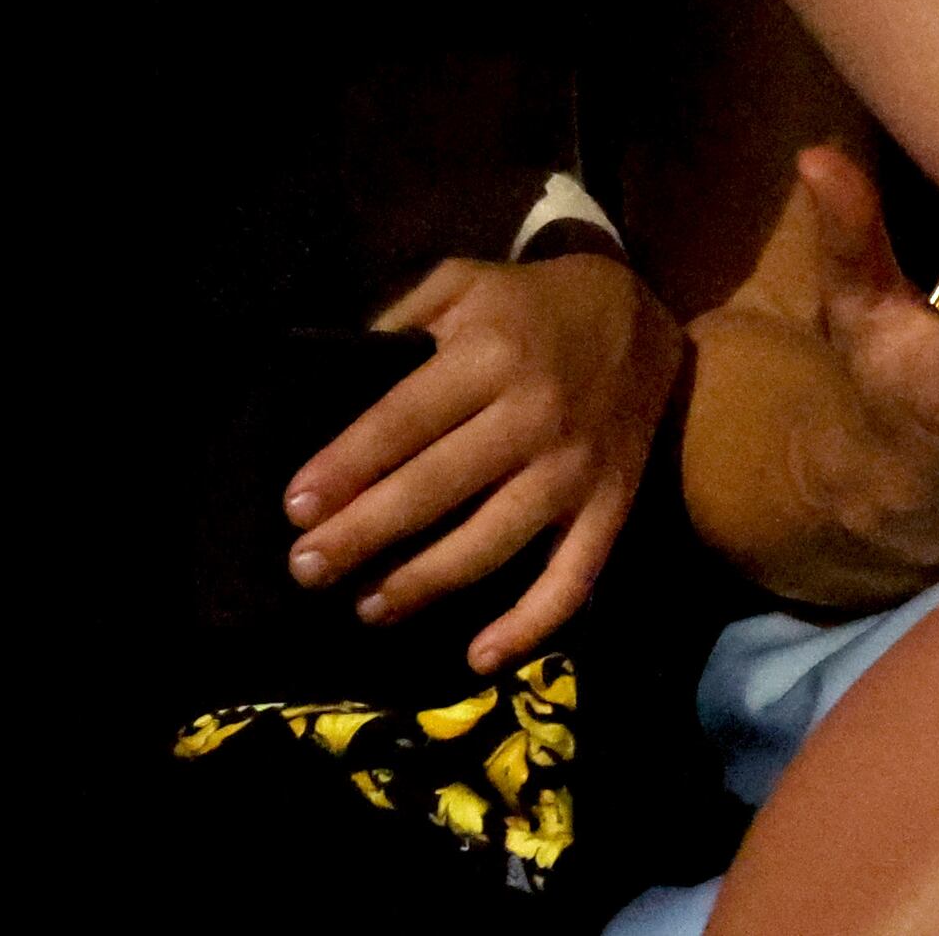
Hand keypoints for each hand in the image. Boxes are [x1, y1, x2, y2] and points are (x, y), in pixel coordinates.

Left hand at [282, 250, 685, 670]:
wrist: (642, 317)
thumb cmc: (532, 304)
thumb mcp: (464, 281)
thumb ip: (400, 318)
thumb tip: (334, 372)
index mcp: (491, 352)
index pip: (404, 420)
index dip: (348, 466)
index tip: (296, 508)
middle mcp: (533, 414)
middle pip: (436, 487)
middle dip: (364, 533)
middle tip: (307, 569)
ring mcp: (576, 468)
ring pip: (492, 541)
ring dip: (424, 582)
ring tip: (367, 608)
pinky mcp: (611, 506)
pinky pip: (574, 577)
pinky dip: (531, 625)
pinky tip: (479, 658)